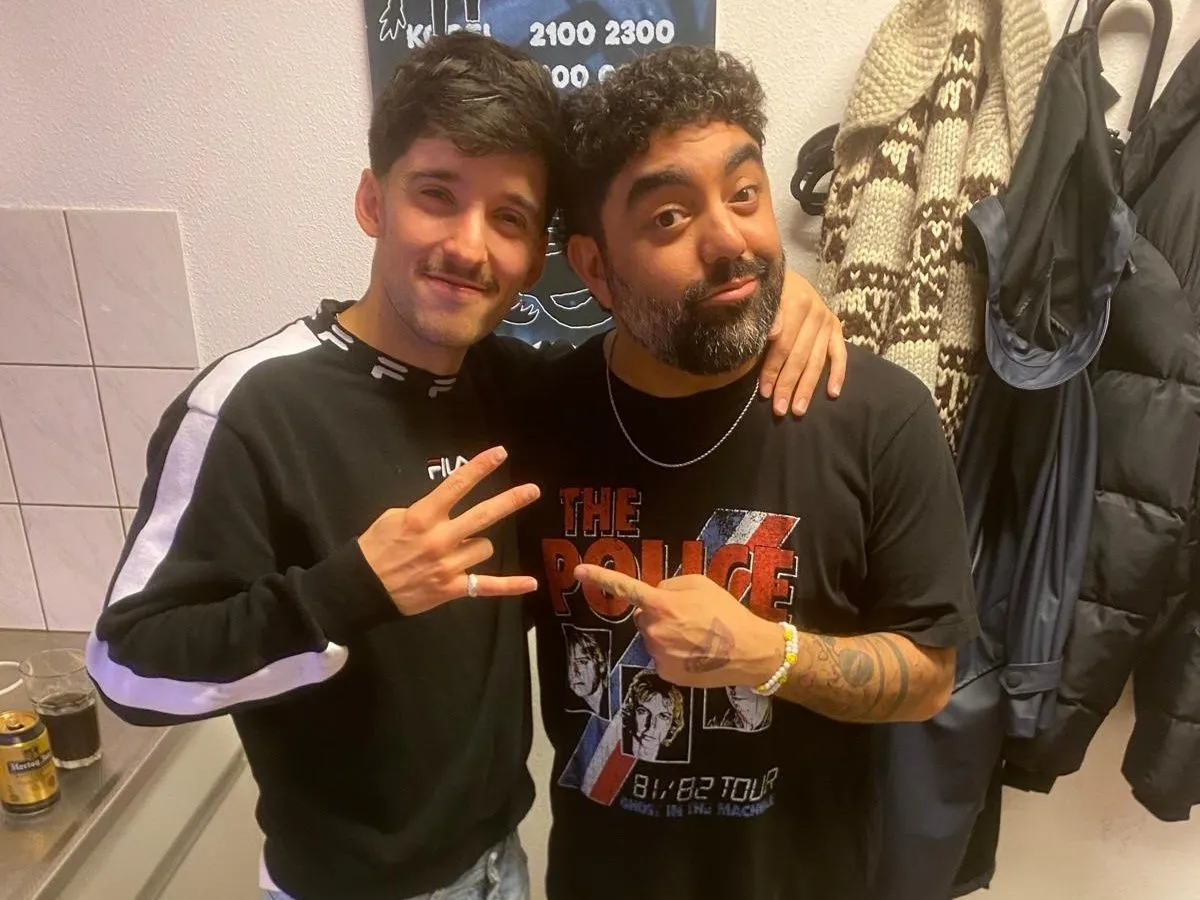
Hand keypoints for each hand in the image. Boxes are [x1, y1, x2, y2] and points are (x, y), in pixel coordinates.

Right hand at [359, 446, 539, 614]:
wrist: (360, 588)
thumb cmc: (375, 547)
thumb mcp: (393, 517)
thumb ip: (424, 511)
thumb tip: (447, 507)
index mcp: (423, 516)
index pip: (457, 485)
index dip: (480, 467)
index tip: (501, 454)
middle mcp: (440, 538)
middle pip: (484, 515)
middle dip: (511, 500)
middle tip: (533, 490)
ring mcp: (448, 565)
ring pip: (484, 547)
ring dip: (475, 546)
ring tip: (456, 552)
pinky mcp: (452, 588)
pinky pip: (487, 585)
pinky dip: (510, 586)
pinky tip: (531, 582)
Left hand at [573, 564, 782, 687]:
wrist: (750, 651)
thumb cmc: (727, 612)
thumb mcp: (701, 584)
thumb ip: (671, 585)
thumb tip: (656, 593)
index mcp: (661, 604)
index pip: (625, 588)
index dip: (600, 577)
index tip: (577, 570)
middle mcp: (653, 629)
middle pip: (644, 617)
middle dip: (659, 615)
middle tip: (689, 618)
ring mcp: (658, 654)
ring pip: (653, 638)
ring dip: (667, 635)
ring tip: (697, 637)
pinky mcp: (665, 673)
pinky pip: (662, 657)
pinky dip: (674, 654)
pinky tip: (695, 653)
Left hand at [761, 270, 846, 415]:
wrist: (780, 272)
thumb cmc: (764, 289)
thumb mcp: (760, 296)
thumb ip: (766, 314)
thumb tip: (772, 334)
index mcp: (796, 302)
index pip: (783, 345)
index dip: (772, 370)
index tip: (763, 393)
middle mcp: (815, 312)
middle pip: (800, 356)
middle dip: (788, 385)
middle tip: (779, 410)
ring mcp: (827, 321)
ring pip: (817, 360)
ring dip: (808, 387)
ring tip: (798, 410)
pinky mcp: (836, 327)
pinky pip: (839, 353)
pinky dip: (838, 373)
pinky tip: (832, 393)